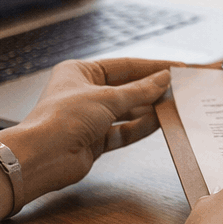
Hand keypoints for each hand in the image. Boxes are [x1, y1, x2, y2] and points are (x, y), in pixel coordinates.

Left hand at [0, 57, 175, 208]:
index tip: (176, 68)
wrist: (42, 158)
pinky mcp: (95, 140)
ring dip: (149, 108)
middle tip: (180, 88)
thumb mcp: (107, 99)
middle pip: (127, 88)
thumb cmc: (62, 119)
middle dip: (152, 89)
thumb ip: (139, 90)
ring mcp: (90, 118)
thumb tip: (163, 79)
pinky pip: (124, 130)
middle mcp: (84, 93)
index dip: (151, 67)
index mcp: (80, 72)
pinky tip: (160, 121)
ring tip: (175, 104)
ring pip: (127, 110)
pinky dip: (141, 126)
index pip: (124, 66)